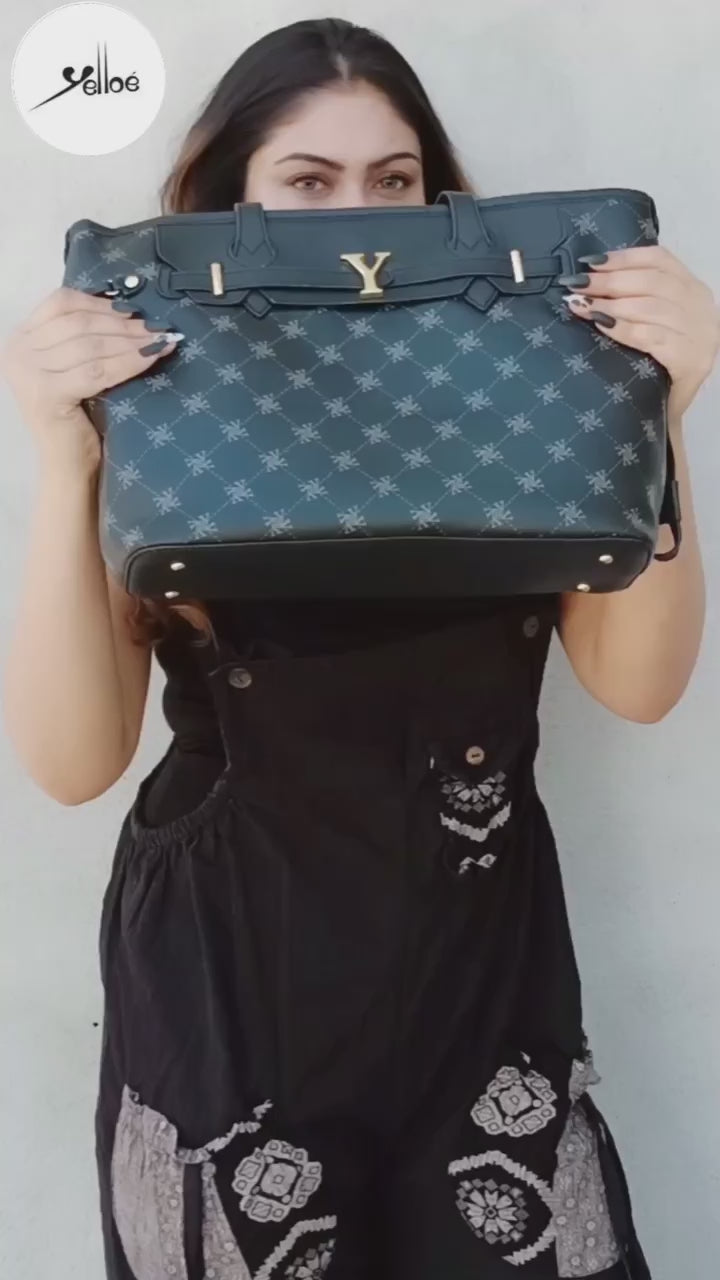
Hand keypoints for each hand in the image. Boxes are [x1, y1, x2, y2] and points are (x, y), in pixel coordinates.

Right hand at [0, 286, 180, 473]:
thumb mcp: (72, 368)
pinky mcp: (47, 393)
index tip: (133, 309)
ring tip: (159, 341)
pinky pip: (97, 370)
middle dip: (123, 323)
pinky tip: (152, 358)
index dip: (100, 302)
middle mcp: (17, 351)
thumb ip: (84, 338)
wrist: (66, 465)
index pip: (60, 303)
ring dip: (131, 340)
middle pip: (78, 322)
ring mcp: (28, 372)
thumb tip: (130, 311)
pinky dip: (128, 362)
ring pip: (90, 345)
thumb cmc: (76, 417)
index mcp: (21, 338)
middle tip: (157, 326)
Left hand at [559, 246, 719, 424]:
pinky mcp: (691, 361)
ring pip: (651, 307)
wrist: (670, 411)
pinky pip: (651, 337)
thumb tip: (591, 277)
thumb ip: (637, 296)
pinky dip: (623, 329)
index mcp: (694, 291)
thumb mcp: (656, 321)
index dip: (623, 258)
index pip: (659, 260)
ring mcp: (700, 335)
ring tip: (582, 305)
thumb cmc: (656, 364)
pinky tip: (602, 325)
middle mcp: (702, 308)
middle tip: (577, 285)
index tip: (590, 262)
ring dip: (610, 304)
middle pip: (651, 282)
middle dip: (609, 281)